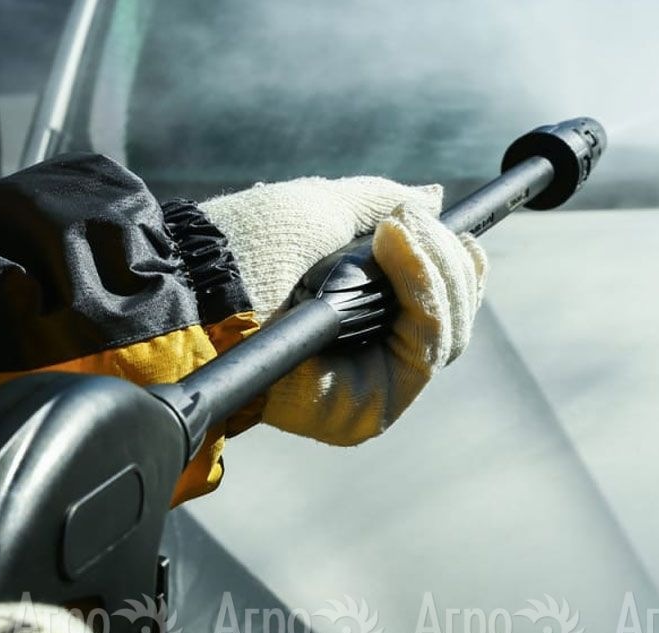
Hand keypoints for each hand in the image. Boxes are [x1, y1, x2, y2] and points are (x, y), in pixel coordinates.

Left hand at [201, 176, 486, 444]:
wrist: (198, 285)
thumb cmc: (246, 247)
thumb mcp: (322, 211)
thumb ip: (381, 205)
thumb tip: (434, 198)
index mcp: (364, 312)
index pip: (438, 301)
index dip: (457, 267)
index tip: (460, 232)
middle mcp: (372, 353)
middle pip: (454, 320)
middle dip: (449, 262)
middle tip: (416, 223)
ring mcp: (374, 383)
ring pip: (449, 336)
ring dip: (439, 271)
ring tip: (402, 231)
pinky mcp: (370, 408)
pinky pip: (427, 353)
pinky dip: (426, 295)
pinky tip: (399, 250)